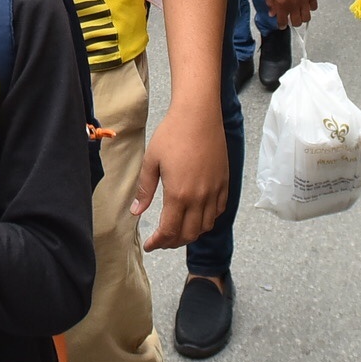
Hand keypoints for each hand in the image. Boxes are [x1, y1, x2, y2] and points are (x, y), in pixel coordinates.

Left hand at [133, 101, 227, 249]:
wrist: (198, 115)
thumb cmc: (172, 134)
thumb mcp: (151, 161)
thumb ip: (144, 189)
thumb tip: (136, 211)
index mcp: (178, 195)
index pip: (169, 231)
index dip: (158, 243)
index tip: (150, 245)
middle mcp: (199, 198)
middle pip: (189, 234)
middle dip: (173, 243)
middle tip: (161, 241)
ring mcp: (214, 191)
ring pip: (205, 226)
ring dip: (191, 234)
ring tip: (178, 231)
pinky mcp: (224, 183)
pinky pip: (218, 211)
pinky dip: (208, 220)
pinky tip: (197, 216)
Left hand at [266, 0, 316, 27]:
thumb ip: (270, 1)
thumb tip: (272, 12)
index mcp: (282, 3)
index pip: (282, 22)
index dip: (281, 25)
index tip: (281, 24)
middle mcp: (294, 4)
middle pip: (296, 23)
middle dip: (292, 22)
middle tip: (290, 17)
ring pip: (307, 18)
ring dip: (302, 17)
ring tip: (299, 12)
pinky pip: (314, 7)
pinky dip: (310, 7)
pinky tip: (306, 4)